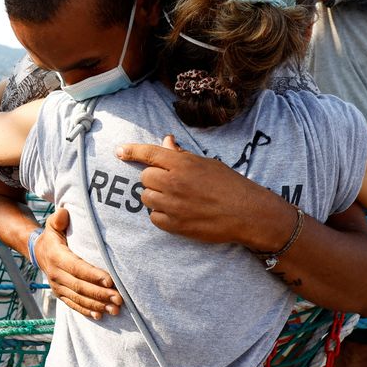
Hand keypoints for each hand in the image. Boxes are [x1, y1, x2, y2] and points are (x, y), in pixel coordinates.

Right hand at [36, 208, 122, 319]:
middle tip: (119, 298)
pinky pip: (73, 305)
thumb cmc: (53, 237)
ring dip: (97, 305)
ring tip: (115, 309)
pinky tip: (100, 315)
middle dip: (101, 294)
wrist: (38, 252)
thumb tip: (64, 213)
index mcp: (56, 257)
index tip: (110, 280)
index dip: (93, 275)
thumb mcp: (52, 225)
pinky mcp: (60, 295)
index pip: (77, 268)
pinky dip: (86, 311)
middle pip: (80, 287)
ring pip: (79, 298)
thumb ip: (58, 219)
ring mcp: (57, 287)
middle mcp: (56, 274)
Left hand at [114, 135, 271, 244]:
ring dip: (156, 197)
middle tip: (170, 183)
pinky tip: (176, 213)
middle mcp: (175, 182)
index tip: (119, 151)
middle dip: (153, 179)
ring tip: (175, 199)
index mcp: (183, 163)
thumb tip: (166, 141)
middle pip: (145, 178)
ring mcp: (174, 205)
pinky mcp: (176, 225)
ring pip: (146, 198)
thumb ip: (182, 155)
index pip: (150, 153)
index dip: (132, 151)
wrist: (247, 213)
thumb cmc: (230, 185)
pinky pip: (154, 218)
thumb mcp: (207, 163)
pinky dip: (160, 215)